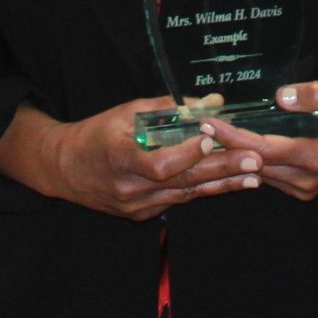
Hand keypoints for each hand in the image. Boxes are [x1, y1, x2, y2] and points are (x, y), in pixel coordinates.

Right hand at [0, 98, 261, 219]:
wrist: (64, 169)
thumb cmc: (95, 133)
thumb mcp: (126, 112)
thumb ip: (168, 108)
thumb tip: (211, 102)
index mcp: (120, 158)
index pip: (160, 164)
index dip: (189, 153)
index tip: (213, 137)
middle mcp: (129, 188)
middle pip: (182, 182)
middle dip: (222, 170)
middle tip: (254, 160)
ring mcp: (136, 206)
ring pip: (185, 195)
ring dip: (221, 184)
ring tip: (254, 176)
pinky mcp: (142, 215)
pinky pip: (176, 201)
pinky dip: (201, 190)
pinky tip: (228, 183)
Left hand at [204, 82, 317, 202]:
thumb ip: (315, 94)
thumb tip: (282, 96)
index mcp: (313, 156)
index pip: (261, 149)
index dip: (233, 137)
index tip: (210, 123)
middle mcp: (304, 179)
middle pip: (252, 165)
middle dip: (224, 147)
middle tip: (198, 128)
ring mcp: (301, 189)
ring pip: (256, 174)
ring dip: (233, 157)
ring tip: (208, 136)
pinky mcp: (299, 191)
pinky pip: (266, 177)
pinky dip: (249, 163)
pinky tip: (233, 147)